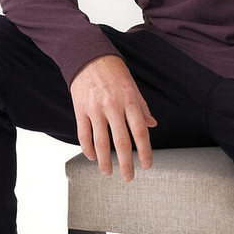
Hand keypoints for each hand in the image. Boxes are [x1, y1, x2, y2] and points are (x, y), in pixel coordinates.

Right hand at [70, 55, 156, 181]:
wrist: (89, 55)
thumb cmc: (114, 71)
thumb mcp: (132, 86)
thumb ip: (142, 107)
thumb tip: (153, 125)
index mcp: (130, 100)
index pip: (140, 131)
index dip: (145, 151)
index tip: (147, 165)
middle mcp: (113, 105)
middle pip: (121, 142)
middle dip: (126, 164)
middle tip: (128, 178)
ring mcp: (95, 108)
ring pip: (101, 142)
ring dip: (105, 162)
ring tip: (108, 173)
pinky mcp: (80, 109)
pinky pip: (84, 134)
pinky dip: (87, 149)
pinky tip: (92, 157)